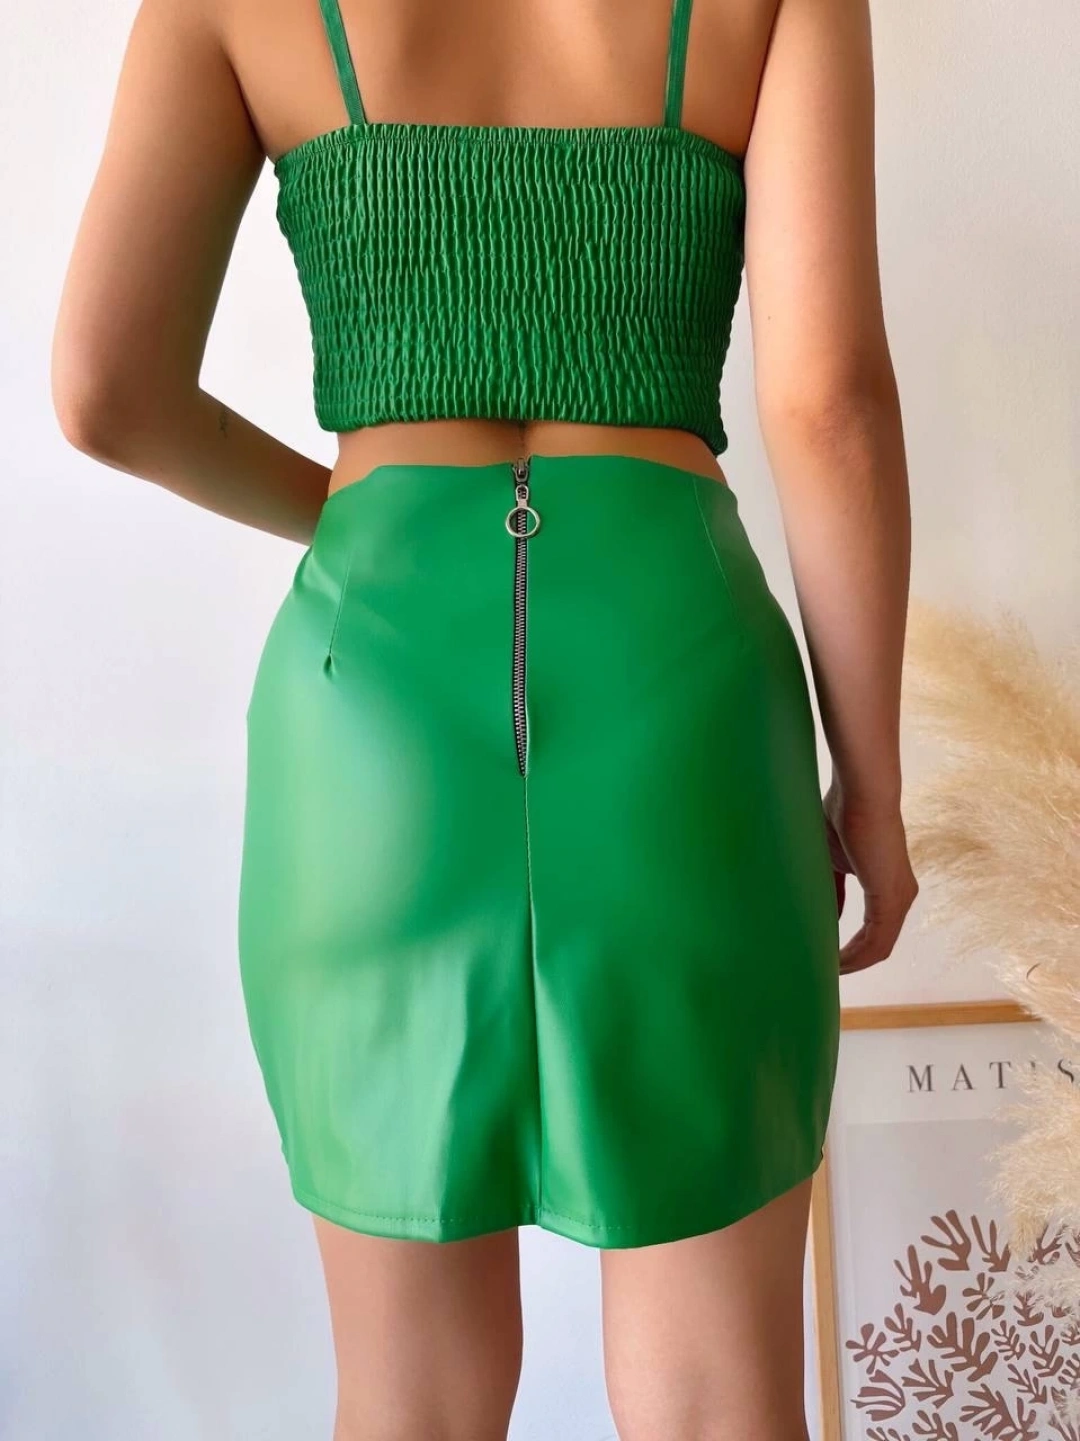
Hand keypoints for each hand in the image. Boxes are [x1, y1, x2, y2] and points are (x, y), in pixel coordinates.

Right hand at [822, 780, 918, 974]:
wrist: (862, 793)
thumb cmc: (844, 814)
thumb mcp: (831, 859)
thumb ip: (830, 888)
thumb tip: (825, 914)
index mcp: (886, 884)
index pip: (872, 927)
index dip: (849, 946)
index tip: (823, 954)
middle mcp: (900, 895)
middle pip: (877, 944)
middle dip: (851, 961)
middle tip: (821, 971)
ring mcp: (899, 898)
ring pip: (878, 948)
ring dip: (852, 963)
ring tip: (825, 972)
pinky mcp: (891, 899)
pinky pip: (876, 942)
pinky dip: (856, 957)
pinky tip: (835, 963)